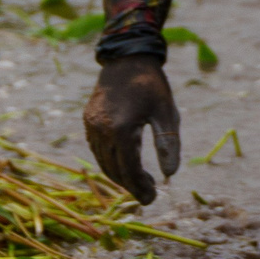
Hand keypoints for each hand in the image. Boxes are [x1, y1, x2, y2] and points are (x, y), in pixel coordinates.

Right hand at [82, 56, 179, 205]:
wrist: (127, 59)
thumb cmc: (152, 86)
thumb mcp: (167, 113)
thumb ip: (168, 144)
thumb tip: (171, 175)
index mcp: (122, 130)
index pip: (128, 169)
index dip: (139, 187)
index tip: (152, 199)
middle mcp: (102, 130)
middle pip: (114, 169)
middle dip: (131, 185)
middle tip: (148, 196)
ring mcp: (92, 125)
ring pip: (103, 161)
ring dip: (120, 175)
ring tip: (140, 182)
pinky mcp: (88, 120)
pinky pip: (97, 149)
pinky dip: (109, 161)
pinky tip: (125, 164)